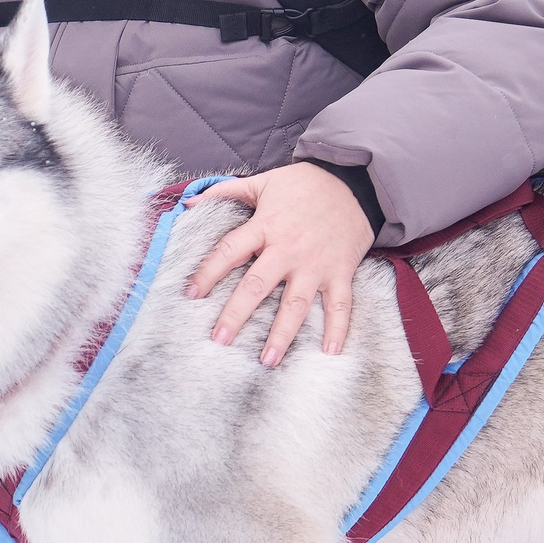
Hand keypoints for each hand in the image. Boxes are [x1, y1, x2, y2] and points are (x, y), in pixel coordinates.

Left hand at [182, 162, 375, 366]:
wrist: (355, 183)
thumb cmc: (304, 184)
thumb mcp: (263, 182)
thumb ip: (225, 192)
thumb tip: (188, 202)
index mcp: (265, 226)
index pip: (229, 251)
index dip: (207, 273)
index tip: (191, 295)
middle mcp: (289, 249)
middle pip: (258, 285)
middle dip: (237, 314)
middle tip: (219, 339)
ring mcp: (316, 264)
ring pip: (296, 303)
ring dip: (283, 333)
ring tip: (268, 360)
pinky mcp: (341, 272)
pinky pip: (341, 305)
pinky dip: (338, 329)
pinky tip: (330, 352)